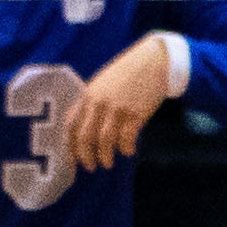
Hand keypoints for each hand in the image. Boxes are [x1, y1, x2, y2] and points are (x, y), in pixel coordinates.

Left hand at [66, 36, 171, 172]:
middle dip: (86, 156)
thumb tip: (80, 126)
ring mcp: (119, 108)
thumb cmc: (128, 73)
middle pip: (86, 137)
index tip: (74, 158)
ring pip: (105, 140)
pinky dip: (126, 148)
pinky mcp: (137, 112)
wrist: (155, 61)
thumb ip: (90, 102)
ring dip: (105, 156)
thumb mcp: (102, 84)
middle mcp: (100, 103)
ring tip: (108, 163)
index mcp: (88, 96)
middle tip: (90, 166)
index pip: (71, 126)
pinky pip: (127, 137)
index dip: (71, 145)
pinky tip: (129, 151)